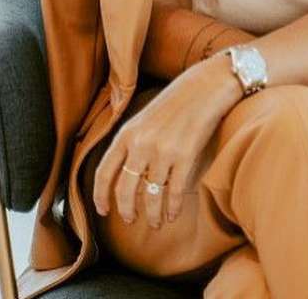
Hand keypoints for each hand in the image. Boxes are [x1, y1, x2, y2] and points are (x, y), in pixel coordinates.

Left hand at [92, 54, 239, 227]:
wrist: (207, 85)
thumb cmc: (178, 100)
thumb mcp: (145, 117)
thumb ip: (133, 141)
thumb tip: (126, 173)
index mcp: (128, 133)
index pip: (104, 172)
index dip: (100, 196)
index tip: (103, 211)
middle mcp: (141, 144)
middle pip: (125, 190)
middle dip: (126, 211)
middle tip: (130, 220)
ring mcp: (163, 151)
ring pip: (151, 196)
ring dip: (152, 215)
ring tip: (156, 222)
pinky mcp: (186, 156)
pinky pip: (175, 192)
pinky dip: (173, 208)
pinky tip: (173, 214)